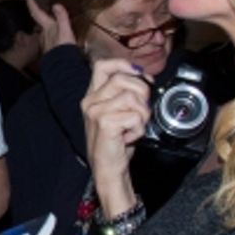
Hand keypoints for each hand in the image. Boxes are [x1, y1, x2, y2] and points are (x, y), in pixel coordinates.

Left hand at [26, 0, 75, 52]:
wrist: (62, 67)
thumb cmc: (63, 48)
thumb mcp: (65, 30)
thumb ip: (61, 17)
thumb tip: (56, 5)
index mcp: (47, 28)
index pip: (37, 14)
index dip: (32, 5)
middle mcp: (43, 36)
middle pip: (42, 25)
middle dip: (44, 20)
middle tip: (47, 15)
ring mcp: (46, 45)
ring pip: (46, 35)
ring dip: (50, 31)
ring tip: (57, 29)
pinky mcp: (50, 54)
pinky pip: (52, 44)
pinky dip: (55, 41)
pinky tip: (60, 43)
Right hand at [80, 58, 150, 214]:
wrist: (108, 168)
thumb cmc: (116, 142)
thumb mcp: (118, 112)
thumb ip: (125, 93)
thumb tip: (144, 79)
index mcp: (92, 95)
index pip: (103, 65)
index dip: (124, 65)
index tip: (140, 75)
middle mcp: (90, 101)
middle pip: (123, 78)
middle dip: (142, 93)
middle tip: (141, 111)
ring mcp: (95, 111)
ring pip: (132, 97)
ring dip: (142, 114)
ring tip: (134, 127)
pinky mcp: (104, 123)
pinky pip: (134, 116)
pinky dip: (139, 128)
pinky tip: (129, 137)